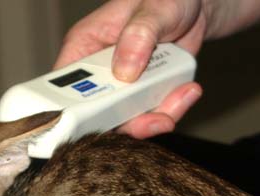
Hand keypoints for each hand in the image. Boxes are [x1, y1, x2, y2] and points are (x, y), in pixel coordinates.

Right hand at [54, 0, 205, 138]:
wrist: (196, 7)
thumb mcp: (153, 8)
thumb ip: (138, 34)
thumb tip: (124, 68)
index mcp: (84, 47)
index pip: (64, 86)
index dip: (72, 110)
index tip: (95, 120)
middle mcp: (99, 71)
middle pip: (96, 114)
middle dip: (127, 120)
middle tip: (155, 119)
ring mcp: (121, 87)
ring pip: (125, 120)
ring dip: (155, 117)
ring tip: (182, 95)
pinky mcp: (142, 95)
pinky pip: (150, 115)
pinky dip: (171, 109)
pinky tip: (186, 91)